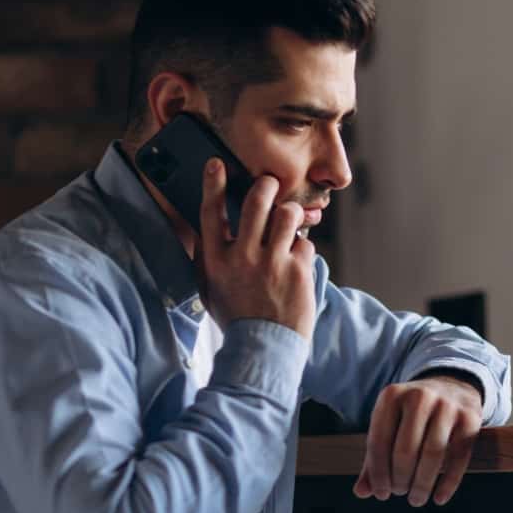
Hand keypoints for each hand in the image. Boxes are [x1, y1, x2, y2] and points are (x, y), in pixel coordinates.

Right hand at [197, 159, 315, 338]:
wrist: (264, 349)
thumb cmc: (236, 317)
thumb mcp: (211, 288)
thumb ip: (209, 258)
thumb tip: (208, 229)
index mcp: (216, 261)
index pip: (211, 213)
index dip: (213, 184)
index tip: (217, 164)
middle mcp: (242, 257)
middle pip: (256, 201)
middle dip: (266, 186)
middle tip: (270, 185)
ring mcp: (272, 263)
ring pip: (287, 214)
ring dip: (290, 214)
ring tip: (288, 224)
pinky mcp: (298, 270)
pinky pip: (304, 242)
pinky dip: (302, 249)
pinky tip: (296, 263)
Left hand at [353, 375, 482, 506]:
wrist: (452, 386)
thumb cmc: (412, 415)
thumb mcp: (389, 425)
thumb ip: (374, 458)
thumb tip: (361, 492)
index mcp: (391, 396)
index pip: (379, 441)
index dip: (378, 473)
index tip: (381, 494)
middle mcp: (419, 396)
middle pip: (405, 450)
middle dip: (400, 479)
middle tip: (399, 493)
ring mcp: (447, 405)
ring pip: (433, 454)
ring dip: (422, 484)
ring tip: (416, 498)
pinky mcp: (470, 418)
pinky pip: (459, 457)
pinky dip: (448, 483)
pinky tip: (438, 498)